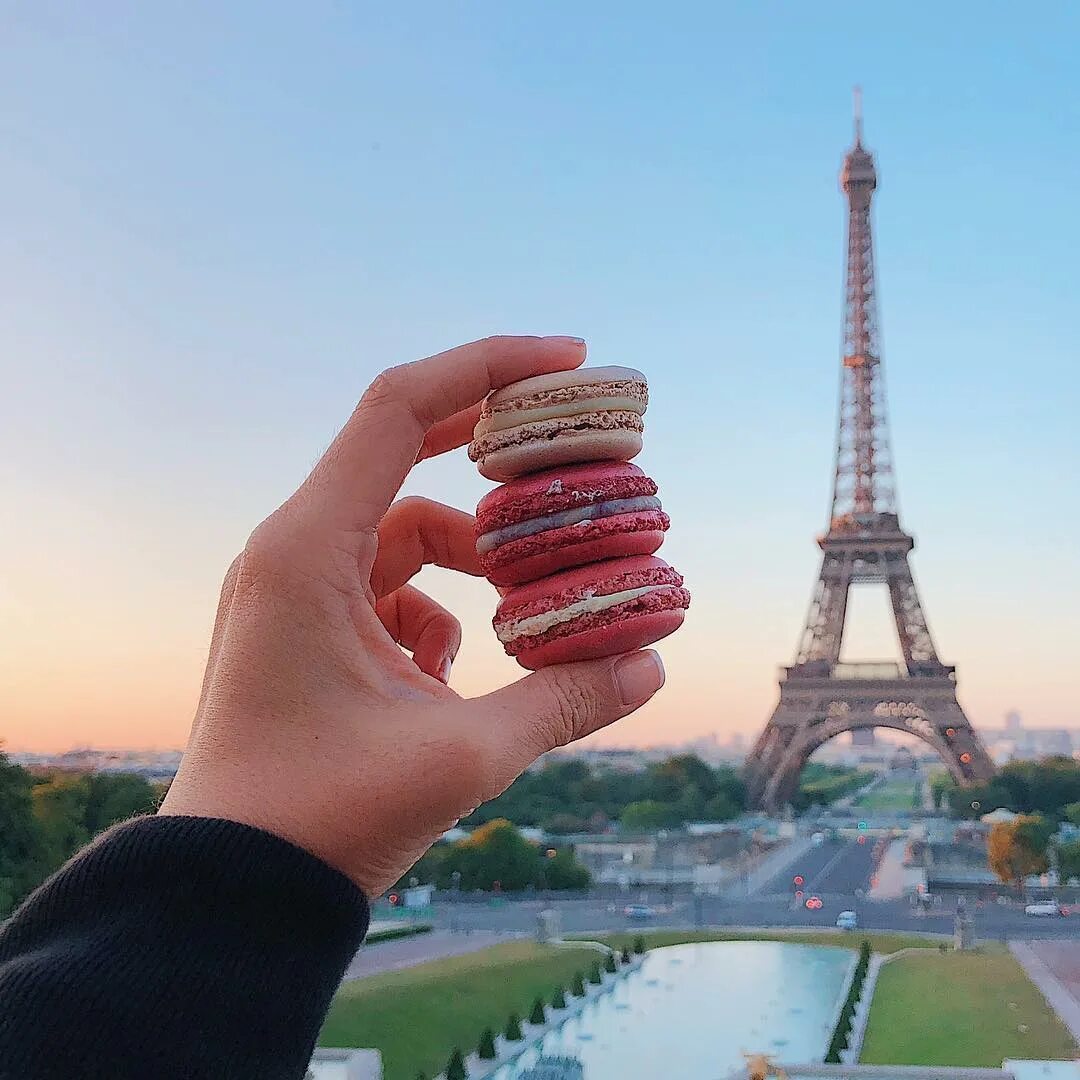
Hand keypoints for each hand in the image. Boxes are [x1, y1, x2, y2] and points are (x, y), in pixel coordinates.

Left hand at [159, 336, 665, 895]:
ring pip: (406, 539)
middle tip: (571, 451)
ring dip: (472, 570)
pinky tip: (451, 683)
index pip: (400, 407)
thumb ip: (565, 701)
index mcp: (308, 549)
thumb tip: (652, 662)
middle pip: (406, 457)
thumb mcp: (462, 755)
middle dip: (494, 457)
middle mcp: (292, 553)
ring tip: (518, 625)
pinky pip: (388, 593)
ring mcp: (295, 592)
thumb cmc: (323, 819)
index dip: (488, 366)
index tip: (570, 357)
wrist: (231, 891)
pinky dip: (437, 618)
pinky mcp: (306, 633)